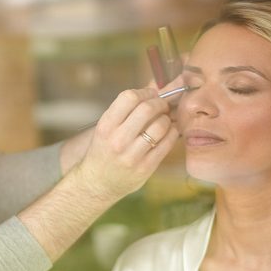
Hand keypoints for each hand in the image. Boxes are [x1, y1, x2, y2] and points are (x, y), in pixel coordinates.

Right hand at [72, 88, 178, 203]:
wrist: (98, 183)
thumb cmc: (104, 150)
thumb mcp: (106, 128)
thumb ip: (126, 110)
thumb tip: (154, 88)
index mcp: (106, 126)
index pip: (129, 97)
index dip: (145, 92)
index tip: (151, 95)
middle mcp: (118, 140)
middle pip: (147, 109)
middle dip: (160, 103)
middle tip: (162, 106)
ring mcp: (132, 155)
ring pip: (160, 125)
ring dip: (167, 119)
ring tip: (164, 120)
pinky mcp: (146, 167)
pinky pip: (167, 143)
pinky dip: (172, 133)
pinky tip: (169, 132)